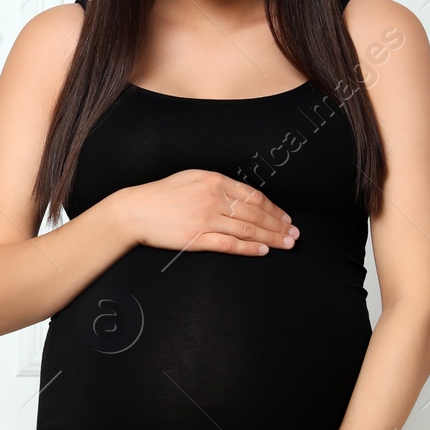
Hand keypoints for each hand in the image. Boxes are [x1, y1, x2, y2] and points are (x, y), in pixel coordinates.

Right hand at [118, 170, 298, 255]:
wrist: (134, 210)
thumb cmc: (161, 194)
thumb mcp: (191, 178)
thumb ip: (216, 184)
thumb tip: (241, 195)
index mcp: (214, 180)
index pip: (253, 195)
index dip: (273, 208)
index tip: (285, 218)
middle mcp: (213, 198)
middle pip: (255, 212)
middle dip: (278, 224)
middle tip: (294, 234)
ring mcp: (205, 218)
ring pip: (247, 229)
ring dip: (271, 237)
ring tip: (286, 244)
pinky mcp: (196, 238)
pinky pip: (230, 244)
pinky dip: (249, 248)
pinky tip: (263, 251)